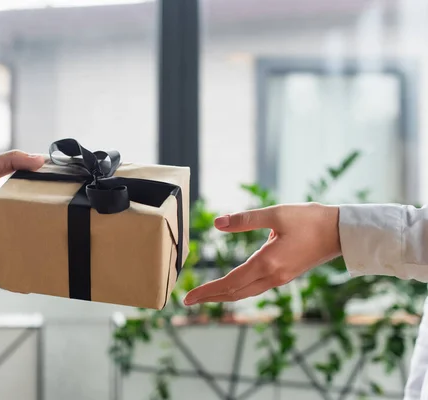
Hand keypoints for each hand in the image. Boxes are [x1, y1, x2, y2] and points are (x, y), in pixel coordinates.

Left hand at [0, 151, 44, 283]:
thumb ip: (13, 161)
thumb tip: (40, 159)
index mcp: (0, 206)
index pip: (23, 215)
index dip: (38, 220)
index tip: (56, 223)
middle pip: (17, 238)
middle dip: (32, 245)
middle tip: (52, 251)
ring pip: (6, 256)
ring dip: (19, 264)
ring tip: (38, 271)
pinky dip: (0, 277)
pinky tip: (15, 283)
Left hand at [183, 203, 340, 305]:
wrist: (341, 232)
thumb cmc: (310, 220)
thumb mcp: (276, 214)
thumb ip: (244, 219)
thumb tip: (217, 223)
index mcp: (267, 263)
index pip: (229, 283)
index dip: (207, 291)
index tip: (188, 297)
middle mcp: (272, 276)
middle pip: (235, 293)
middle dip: (210, 297)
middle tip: (189, 300)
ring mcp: (280, 278)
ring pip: (245, 292)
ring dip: (224, 295)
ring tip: (206, 295)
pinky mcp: (285, 275)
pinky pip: (256, 288)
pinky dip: (238, 290)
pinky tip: (232, 286)